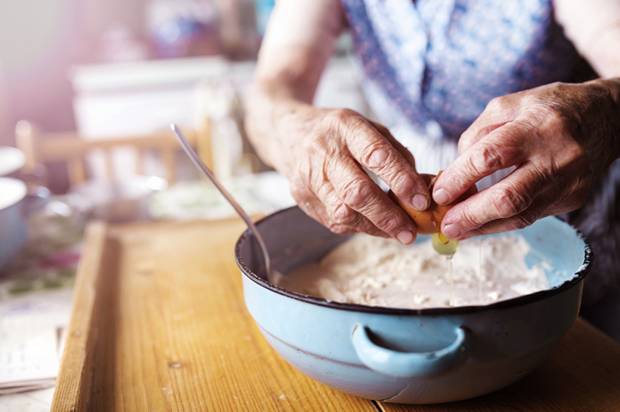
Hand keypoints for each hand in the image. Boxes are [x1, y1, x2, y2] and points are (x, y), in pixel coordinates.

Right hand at [270, 105, 429, 243]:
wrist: (290, 134)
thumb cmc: (340, 133)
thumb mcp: (369, 128)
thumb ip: (397, 155)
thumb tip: (422, 188)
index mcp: (345, 126)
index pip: (376, 155)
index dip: (401, 180)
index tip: (422, 200)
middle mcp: (323, 151)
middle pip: (357, 191)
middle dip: (388, 215)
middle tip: (410, 231)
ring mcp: (308, 177)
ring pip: (344, 212)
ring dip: (375, 227)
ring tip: (399, 233)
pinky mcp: (302, 198)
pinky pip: (335, 221)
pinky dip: (360, 227)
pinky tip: (377, 227)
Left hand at [433, 79, 619, 238]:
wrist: (604, 118)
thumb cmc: (546, 109)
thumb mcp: (508, 106)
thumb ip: (476, 136)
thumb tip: (452, 174)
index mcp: (537, 126)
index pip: (491, 156)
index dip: (460, 177)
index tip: (439, 192)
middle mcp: (557, 157)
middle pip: (509, 196)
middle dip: (471, 214)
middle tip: (446, 224)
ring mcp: (568, 182)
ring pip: (521, 216)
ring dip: (483, 227)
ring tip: (456, 231)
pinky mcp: (572, 199)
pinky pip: (530, 217)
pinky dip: (501, 223)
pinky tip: (480, 225)